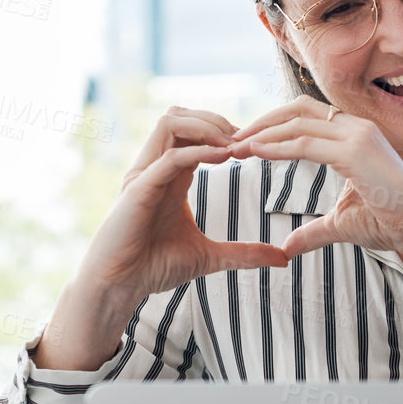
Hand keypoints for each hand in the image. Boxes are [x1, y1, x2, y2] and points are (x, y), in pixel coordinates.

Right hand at [75, 106, 289, 302]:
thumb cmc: (154, 268)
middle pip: (181, 116)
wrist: (119, 287)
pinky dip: (197, 152)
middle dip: (216, 120)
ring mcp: (145, 174)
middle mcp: (156, 168)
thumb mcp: (210, 257)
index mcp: (171, 177)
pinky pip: (168, 156)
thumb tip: (283, 259)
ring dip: (206, 126)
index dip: (225, 133)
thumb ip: (245, 253)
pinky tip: (223, 158)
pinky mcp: (138, 188)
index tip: (254, 147)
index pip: (194, 133)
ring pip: (170, 122)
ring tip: (234, 144)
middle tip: (246, 139)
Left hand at [228, 96, 402, 258]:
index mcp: (356, 136)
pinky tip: (254, 153)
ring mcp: (358, 135)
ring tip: (235, 147)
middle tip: (232, 139)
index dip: (274, 126)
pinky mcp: (355, 152)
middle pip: (298, 110)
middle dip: (262, 122)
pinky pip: (305, 144)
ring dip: (262, 133)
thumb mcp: (342, 223)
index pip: (306, 118)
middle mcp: (357, 127)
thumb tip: (287, 246)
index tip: (247, 143)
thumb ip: (313, 230)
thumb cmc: (392, 224)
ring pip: (298, 122)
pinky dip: (276, 147)